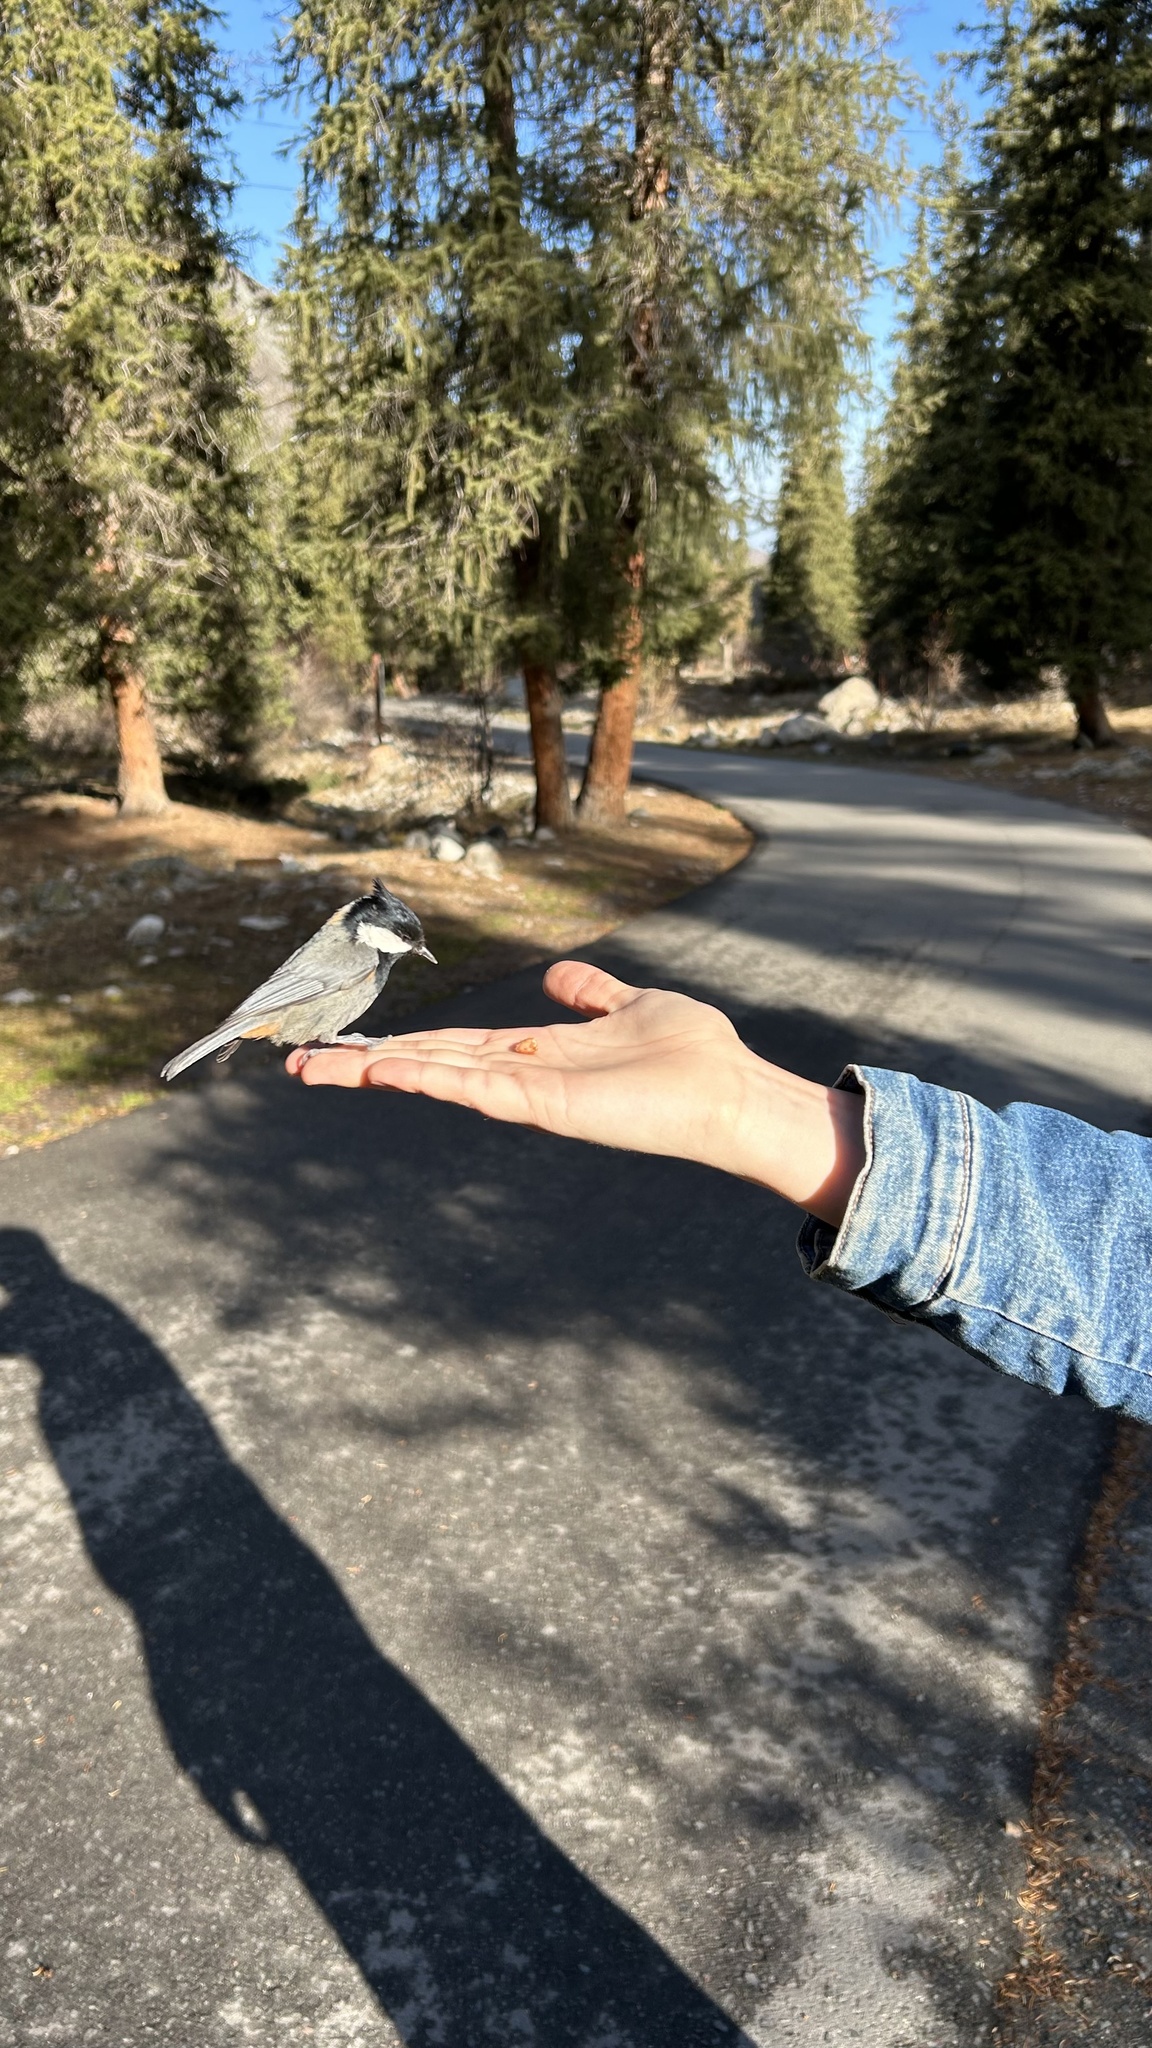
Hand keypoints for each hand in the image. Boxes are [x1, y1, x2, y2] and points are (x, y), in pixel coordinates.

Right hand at [286, 961, 864, 1225]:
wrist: (735, 1092)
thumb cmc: (694, 1055)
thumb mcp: (631, 1004)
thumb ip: (591, 994)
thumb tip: (557, 976)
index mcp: (536, 1054)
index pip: (453, 1045)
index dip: (401, 1042)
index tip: (348, 1044)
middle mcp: (524, 1076)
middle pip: (431, 1063)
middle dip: (366, 1063)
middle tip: (298, 1063)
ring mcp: (532, 1094)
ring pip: (441, 1076)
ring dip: (379, 1070)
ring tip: (317, 1066)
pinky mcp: (549, 1106)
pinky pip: (480, 1089)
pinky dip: (434, 1077)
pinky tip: (391, 1067)